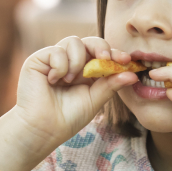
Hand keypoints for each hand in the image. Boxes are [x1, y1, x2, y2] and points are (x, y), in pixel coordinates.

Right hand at [15, 36, 137, 147]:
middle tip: (105, 58)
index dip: (114, 54)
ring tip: (70, 80)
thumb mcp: (95, 100)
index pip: (102, 54)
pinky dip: (60, 66)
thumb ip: (111, 85)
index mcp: (86, 71)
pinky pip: (56, 51)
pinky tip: (54, 81)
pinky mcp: (39, 59)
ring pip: (73, 41)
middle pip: (90, 41)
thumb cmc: (68, 118)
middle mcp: (71, 62)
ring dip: (77, 61)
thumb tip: (132, 74)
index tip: (126, 60)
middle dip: (101, 47)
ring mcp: (54, 59)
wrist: (43, 128)